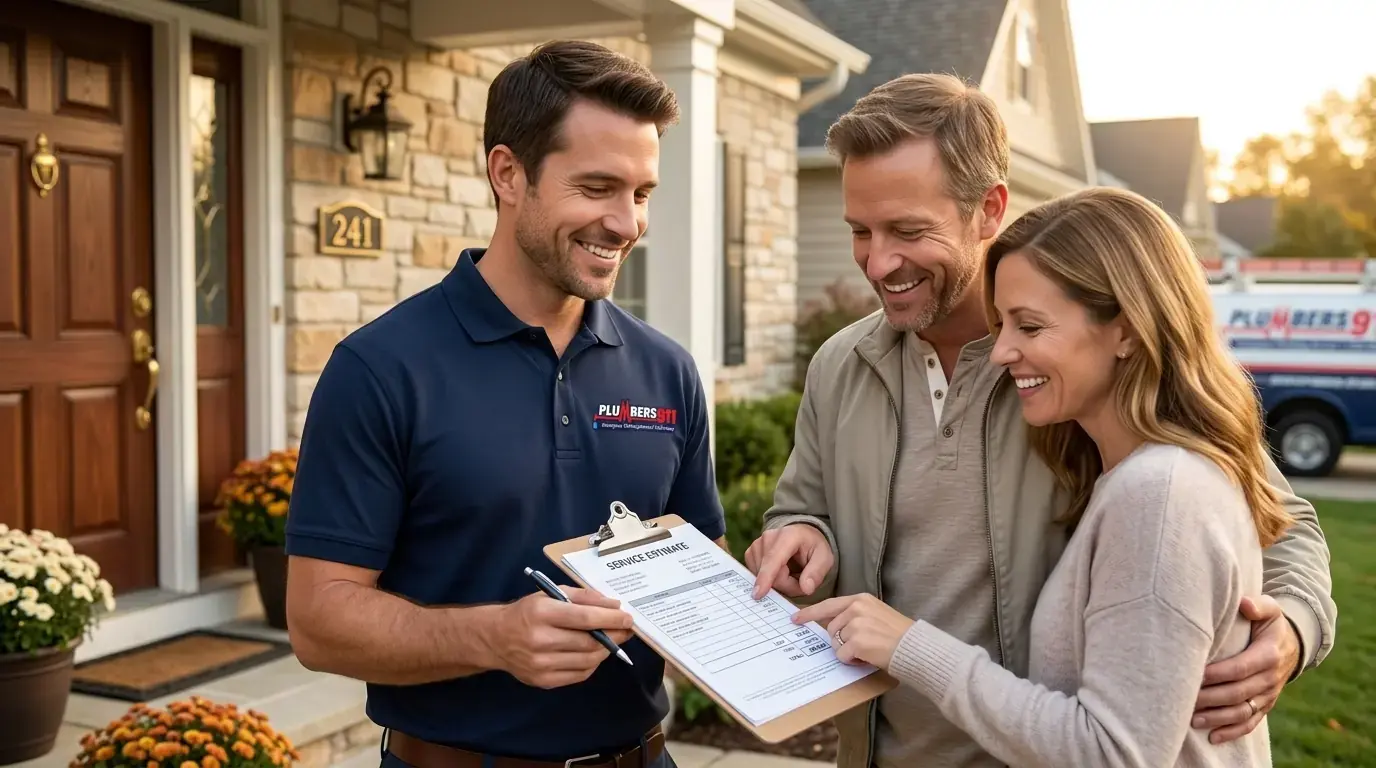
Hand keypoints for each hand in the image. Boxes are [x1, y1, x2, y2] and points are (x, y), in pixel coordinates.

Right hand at [486, 587, 634, 688]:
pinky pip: (579, 674)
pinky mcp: (543, 681)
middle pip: (589, 641)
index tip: (628, 618)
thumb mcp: (550, 594)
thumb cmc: (527, 612)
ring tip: (612, 640)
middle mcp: (540, 639)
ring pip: (588, 659)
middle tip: (626, 630)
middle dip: (614, 635)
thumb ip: (583, 597)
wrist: (496, 638)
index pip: (584, 618)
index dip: (610, 619)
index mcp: (542, 613)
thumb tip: (614, 607)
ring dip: (606, 650)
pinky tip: (594, 653)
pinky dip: (592, 663)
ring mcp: (541, 663)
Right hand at [744, 524, 833, 599]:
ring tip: (791, 573)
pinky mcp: (750, 554)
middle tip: (802, 580)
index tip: (759, 594)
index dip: (766, 577)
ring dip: (778, 583)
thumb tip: (806, 589)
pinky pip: (757, 576)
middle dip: (787, 585)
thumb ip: (816, 573)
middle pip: (771, 575)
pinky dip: (769, 580)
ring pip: (762, 578)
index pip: (774, 559)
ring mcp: (756, 545)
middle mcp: (768, 537)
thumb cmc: (814, 548)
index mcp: (788, 536)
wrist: (802, 537)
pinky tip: (779, 572)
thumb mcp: (825, 558)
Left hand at [791, 594, 912, 668]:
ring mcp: (856, 623)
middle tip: (862, 645)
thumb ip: (855, 615)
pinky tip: (868, 657)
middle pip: (831, 628)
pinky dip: (852, 661)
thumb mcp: (877, 614)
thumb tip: (833, 627)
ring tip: (869, 650)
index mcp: (861, 599)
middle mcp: (857, 608)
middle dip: (841, 641)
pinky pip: (842, 655)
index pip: (829, 605)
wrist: (916, 648)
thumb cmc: (899, 635)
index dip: (810, 613)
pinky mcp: (857, 641)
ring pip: (836, 643)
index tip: (795, 618)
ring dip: (848, 651)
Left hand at [1192, 595, 1298, 742]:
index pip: (1239, 668)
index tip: (1193, 676)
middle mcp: (1270, 678)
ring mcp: (1269, 695)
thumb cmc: (1270, 623)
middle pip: (1237, 693)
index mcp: (1269, 655)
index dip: (1215, 675)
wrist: (1293, 644)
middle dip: (1210, 699)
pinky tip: (1212, 737)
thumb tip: (1244, 604)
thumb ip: (1259, 605)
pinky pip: (1251, 723)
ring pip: (1242, 712)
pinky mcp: (1266, 705)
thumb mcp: (1271, 609)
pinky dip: (1233, 732)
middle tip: (1183, 699)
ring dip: (1218, 718)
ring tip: (1192, 720)